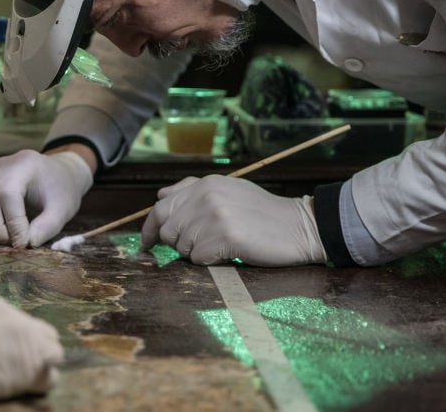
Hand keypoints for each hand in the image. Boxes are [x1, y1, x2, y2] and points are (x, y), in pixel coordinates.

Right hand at [0, 149, 92, 247]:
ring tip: (12, 237)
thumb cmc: (62, 190)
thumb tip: (26, 244)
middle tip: (16, 243)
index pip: (8, 194)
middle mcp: (1, 168)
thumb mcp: (63, 209)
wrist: (59, 174)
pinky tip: (3, 231)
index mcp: (24, 164)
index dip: (13, 223)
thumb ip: (47, 227)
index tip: (24, 244)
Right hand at [0, 295, 62, 402]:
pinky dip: (42, 383)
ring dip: (44, 364)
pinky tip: (31, 388)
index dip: (18, 336)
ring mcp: (30, 346)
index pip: (22, 321)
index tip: (9, 347)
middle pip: (46, 333)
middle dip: (39, 346)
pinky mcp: (32, 371)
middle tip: (25, 361)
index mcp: (1, 308)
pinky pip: (50, 379)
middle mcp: (21, 323)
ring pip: (55, 354)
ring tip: (29, 377)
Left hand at [140, 175, 327, 266]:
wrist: (299, 225)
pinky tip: (228, 253)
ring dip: (196, 253)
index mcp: (205, 183)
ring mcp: (215, 214)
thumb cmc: (263, 213)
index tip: (147, 243)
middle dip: (176, 244)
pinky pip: (198, 258)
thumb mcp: (228, 190)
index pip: (161, 206)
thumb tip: (161, 196)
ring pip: (182, 246)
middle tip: (199, 247)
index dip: (150, 228)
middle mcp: (206, 195)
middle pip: (168, 229)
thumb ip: (193, 191)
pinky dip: (210, 261)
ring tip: (221, 246)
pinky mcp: (225, 235)